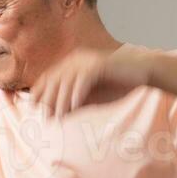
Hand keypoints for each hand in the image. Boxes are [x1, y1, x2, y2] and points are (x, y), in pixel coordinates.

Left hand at [30, 45, 153, 114]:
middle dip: (48, 100)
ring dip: (61, 101)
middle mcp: (76, 60)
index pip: (48, 77)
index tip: (34, 108)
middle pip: (54, 79)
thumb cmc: (116, 86)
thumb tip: (54, 116)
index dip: (39, 92)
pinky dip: (77, 93)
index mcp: (71, 65)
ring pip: (67, 81)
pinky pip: (84, 79)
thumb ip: (73, 104)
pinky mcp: (99, 64)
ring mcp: (87, 60)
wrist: (142, 75)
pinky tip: (74, 107)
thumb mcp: (91, 99)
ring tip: (59, 117)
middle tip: (46, 117)